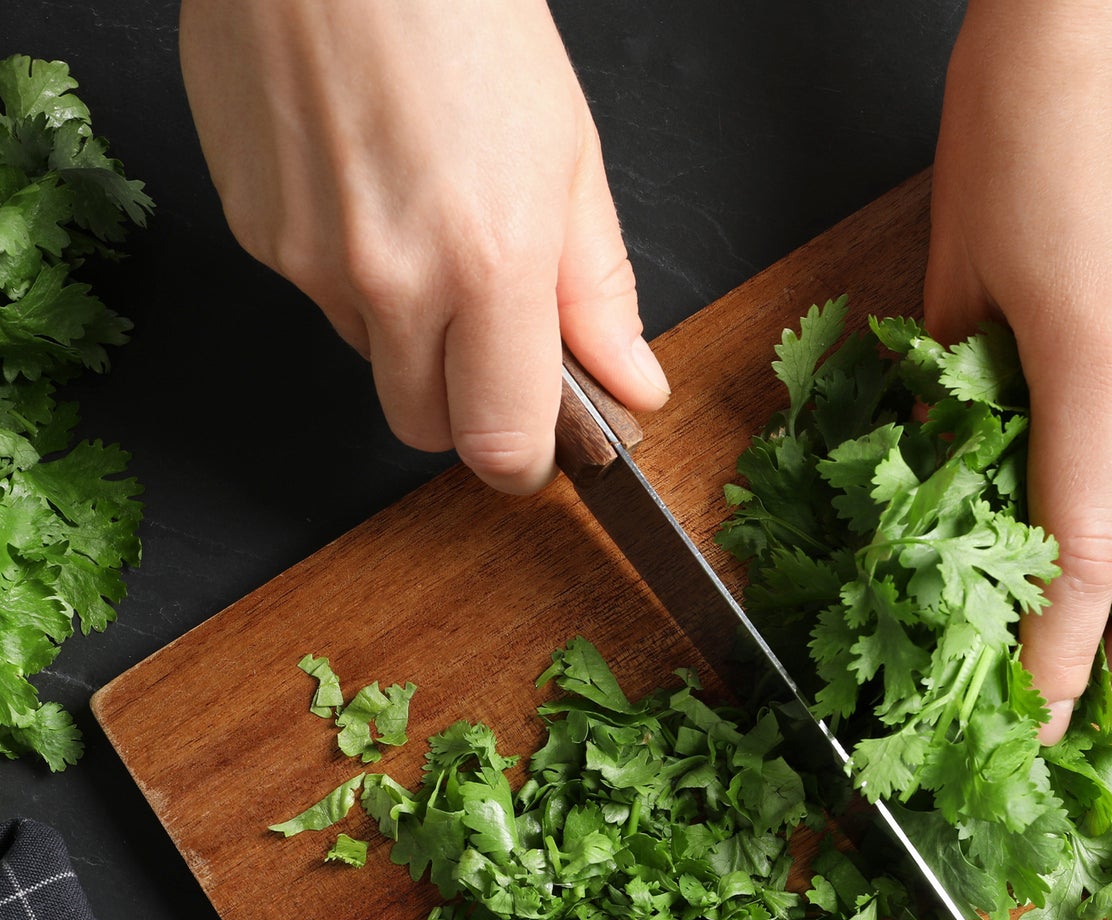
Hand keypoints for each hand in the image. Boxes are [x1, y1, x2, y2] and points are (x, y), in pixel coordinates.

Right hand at [179, 0, 668, 493]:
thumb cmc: (461, 16)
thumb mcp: (569, 157)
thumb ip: (599, 293)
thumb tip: (633, 386)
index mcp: (488, 264)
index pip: (499, 442)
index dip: (524, 459)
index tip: (541, 442)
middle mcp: (390, 280)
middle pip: (424, 426)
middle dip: (464, 403)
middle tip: (490, 328)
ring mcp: (310, 261)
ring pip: (370, 360)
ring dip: (406, 330)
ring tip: (425, 220)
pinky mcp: (255, 233)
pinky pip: (318, 297)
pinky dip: (350, 272)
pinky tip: (368, 189)